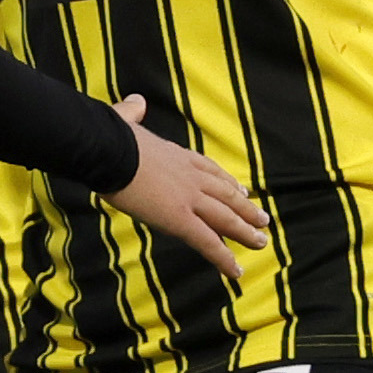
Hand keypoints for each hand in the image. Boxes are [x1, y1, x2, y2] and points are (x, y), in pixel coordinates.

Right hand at [101, 94, 270, 282]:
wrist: (109, 149)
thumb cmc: (110, 137)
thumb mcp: (124, 120)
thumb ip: (132, 112)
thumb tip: (135, 101)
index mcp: (177, 155)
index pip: (210, 171)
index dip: (228, 182)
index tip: (242, 189)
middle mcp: (190, 177)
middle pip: (226, 195)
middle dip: (246, 208)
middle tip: (263, 220)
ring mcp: (189, 198)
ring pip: (225, 219)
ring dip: (245, 232)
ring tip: (261, 242)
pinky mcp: (180, 219)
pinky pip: (208, 242)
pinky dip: (224, 258)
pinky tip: (236, 271)